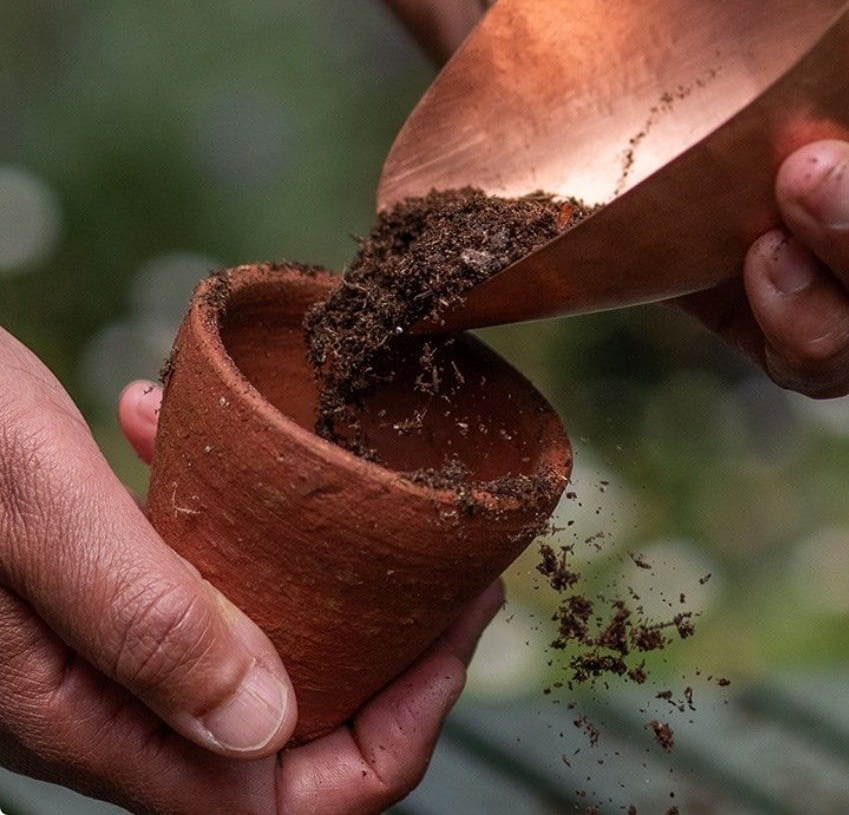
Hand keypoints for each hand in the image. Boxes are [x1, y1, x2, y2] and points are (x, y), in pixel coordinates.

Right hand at [0, 342, 498, 814]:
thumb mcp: (34, 511)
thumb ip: (140, 619)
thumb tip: (268, 721)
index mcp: (92, 713)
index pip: (281, 799)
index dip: (392, 734)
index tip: (453, 629)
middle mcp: (100, 696)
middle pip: (282, 726)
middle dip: (382, 654)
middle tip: (442, 562)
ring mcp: (89, 641)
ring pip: (239, 643)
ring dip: (309, 580)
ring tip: (366, 499)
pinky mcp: (80, 580)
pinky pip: (175, 571)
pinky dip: (208, 513)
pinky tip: (172, 425)